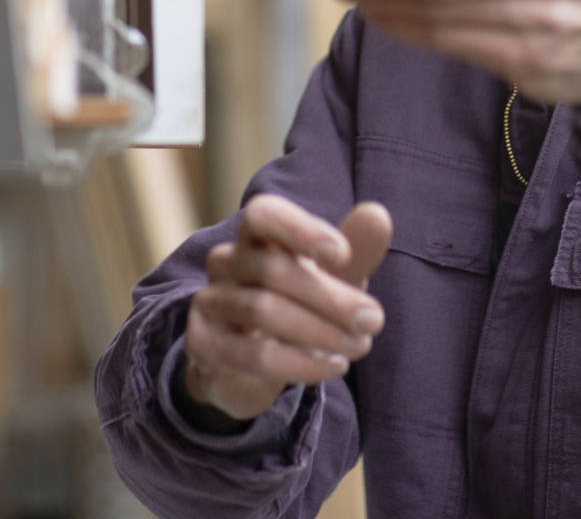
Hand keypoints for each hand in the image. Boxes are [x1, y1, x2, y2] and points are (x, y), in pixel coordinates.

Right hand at [183, 193, 392, 420]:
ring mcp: (210, 302)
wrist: (250, 365)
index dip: (300, 229)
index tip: (342, 253)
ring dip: (321, 332)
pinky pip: (253, 354)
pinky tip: (334, 366)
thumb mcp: (332, 279)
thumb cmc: (299, 304)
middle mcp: (226, 263)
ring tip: (359, 346)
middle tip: (374, 320)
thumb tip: (377, 214)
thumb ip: (355, 250)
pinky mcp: (203, 345)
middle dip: (330, 297)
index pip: (264, 215)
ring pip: (263, 311)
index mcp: (256, 237)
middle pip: (272, 270)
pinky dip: (301, 362)